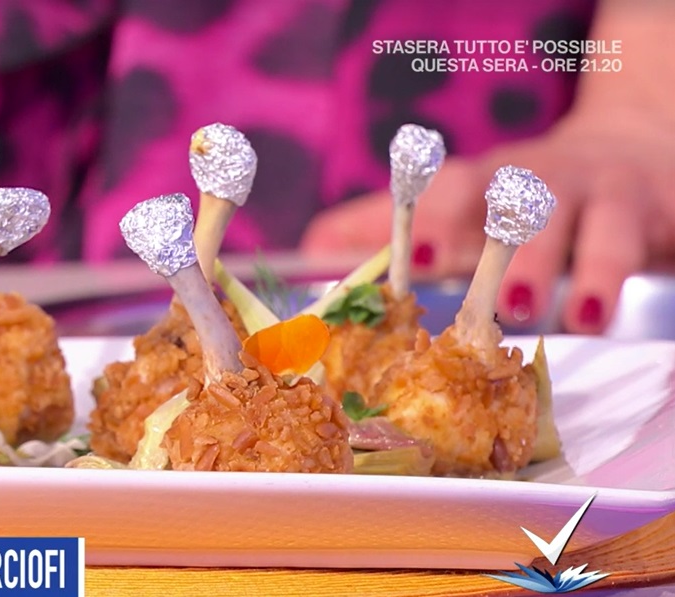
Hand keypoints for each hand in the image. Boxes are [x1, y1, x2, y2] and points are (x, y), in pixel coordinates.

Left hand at [298, 108, 674, 333]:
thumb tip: (313, 246)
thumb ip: (385, 224)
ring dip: (557, 267)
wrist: (635, 154)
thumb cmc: (520, 198)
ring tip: (539, 310)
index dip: (433, 222)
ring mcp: (593, 193)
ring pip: (579, 225)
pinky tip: (595, 313)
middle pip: (516, 203)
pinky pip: (629, 244)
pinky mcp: (643, 214)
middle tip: (489, 293)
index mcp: (480, 182)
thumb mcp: (458, 205)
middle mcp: (534, 180)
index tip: (415, 258)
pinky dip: (611, 279)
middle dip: (500, 245)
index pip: (451, 193)